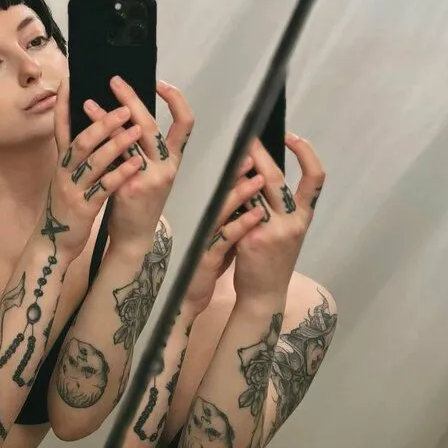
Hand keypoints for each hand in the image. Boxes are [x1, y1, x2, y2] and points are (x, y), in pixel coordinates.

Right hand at [43, 77, 144, 260]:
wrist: (54, 240)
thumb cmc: (67, 204)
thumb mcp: (67, 174)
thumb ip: (77, 153)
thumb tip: (91, 127)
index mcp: (62, 161)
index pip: (61, 126)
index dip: (63, 102)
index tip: (70, 79)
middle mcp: (65, 170)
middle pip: (81, 140)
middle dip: (103, 122)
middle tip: (124, 107)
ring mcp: (74, 188)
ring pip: (94, 161)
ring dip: (116, 144)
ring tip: (136, 129)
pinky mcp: (84, 206)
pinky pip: (104, 187)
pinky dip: (120, 174)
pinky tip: (136, 164)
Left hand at [82, 77, 192, 247]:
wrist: (135, 236)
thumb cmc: (141, 201)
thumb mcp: (154, 173)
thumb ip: (148, 148)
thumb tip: (130, 114)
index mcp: (174, 160)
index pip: (186, 122)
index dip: (176, 100)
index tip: (159, 82)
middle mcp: (166, 167)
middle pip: (151, 125)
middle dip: (132, 99)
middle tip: (114, 81)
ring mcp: (149, 178)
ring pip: (128, 140)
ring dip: (106, 118)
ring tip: (88, 103)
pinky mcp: (129, 188)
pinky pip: (112, 159)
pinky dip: (98, 143)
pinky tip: (82, 133)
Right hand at [180, 158, 265, 318]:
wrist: (187, 297)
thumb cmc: (208, 264)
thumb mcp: (222, 236)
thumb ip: (234, 216)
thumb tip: (253, 195)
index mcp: (211, 217)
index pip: (223, 187)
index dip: (236, 169)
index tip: (251, 149)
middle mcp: (206, 223)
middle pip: (221, 191)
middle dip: (237, 171)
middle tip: (253, 152)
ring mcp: (206, 239)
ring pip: (223, 210)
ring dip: (242, 193)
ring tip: (259, 177)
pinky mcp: (208, 257)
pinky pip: (228, 238)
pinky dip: (244, 224)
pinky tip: (259, 213)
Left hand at [232, 133, 325, 303]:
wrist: (265, 294)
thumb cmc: (274, 259)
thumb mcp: (288, 231)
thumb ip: (280, 205)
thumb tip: (262, 173)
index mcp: (304, 216)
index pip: (316, 178)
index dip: (306, 153)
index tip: (292, 136)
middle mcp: (293, 221)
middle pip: (276, 178)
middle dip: (260, 153)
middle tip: (248, 136)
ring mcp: (273, 231)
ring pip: (254, 191)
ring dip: (241, 171)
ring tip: (232, 155)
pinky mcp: (252, 240)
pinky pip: (238, 210)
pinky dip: (229, 195)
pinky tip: (220, 184)